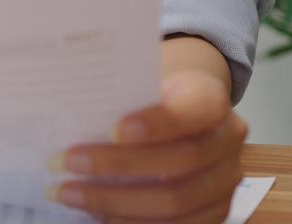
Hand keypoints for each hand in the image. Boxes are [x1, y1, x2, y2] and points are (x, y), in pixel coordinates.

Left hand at [49, 69, 247, 222]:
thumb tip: (66, 111)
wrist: (180, 112)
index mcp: (210, 99)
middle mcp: (227, 141)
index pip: (194, 110)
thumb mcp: (136, 82)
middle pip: (180, 161)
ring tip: (66, 192)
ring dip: (113, 201)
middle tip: (64, 162)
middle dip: (116, 165)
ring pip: (175, 202)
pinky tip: (93, 212)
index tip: (112, 130)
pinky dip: (128, 222)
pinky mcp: (213, 212)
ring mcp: (224, 182)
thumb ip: (116, 94)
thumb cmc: (147, 95)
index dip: (157, 124)